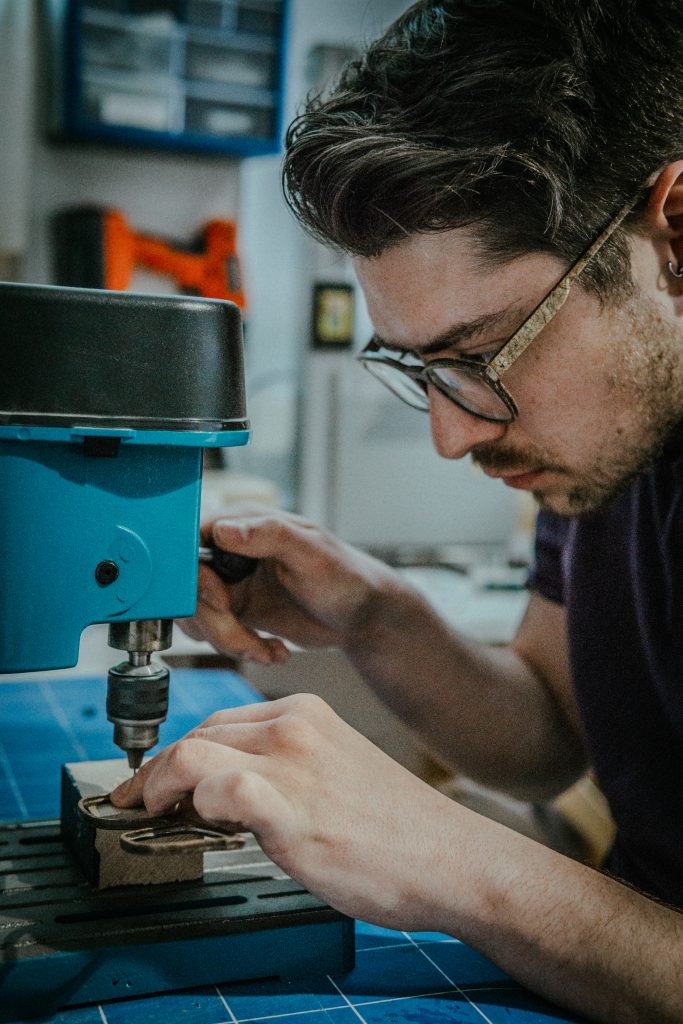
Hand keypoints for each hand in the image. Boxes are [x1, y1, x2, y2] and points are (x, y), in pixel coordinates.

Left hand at [110, 693, 458, 929]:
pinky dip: (193, 806)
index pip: (220, 721)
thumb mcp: (337, 771)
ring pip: (192, 754)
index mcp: (306, 713)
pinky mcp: (291, 807)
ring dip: (157, 785)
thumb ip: (286, 769)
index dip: (181, 752)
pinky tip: (193, 826)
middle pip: (198, 733)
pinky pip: (220, 790)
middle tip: (140, 801)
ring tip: (148, 814)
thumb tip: (228, 794)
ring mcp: (292, 764)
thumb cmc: (399, 827)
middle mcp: (295, 726)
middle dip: (157, 770)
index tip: (160, 779)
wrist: (449, 856)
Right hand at [179, 505, 401, 664]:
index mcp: (245, 523)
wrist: (361, 615)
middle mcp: (231, 550)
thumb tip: (223, 529)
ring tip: (268, 651)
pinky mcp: (235, 609)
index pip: (191, 543)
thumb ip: (267, 535)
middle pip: (189, 587)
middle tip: (248, 643)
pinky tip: (272, 651)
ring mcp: (231, 581)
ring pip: (197, 616)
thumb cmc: (345, 576)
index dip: (196, 578)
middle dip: (215, 624)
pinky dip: (238, 649)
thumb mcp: (309, 552)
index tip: (222, 602)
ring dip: (228, 642)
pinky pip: (212, 633)